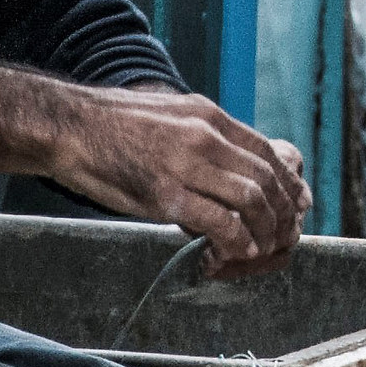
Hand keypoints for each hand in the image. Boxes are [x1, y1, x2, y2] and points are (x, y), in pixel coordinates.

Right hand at [40, 84, 311, 273]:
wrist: (69, 126)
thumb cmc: (113, 126)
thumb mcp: (170, 115)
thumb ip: (202, 136)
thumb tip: (228, 166)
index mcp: (207, 116)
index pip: (265, 151)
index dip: (287, 182)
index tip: (297, 202)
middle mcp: (203, 136)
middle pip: (265, 178)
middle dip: (282, 211)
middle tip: (284, 233)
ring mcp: (185, 164)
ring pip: (250, 200)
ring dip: (264, 229)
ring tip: (261, 247)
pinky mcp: (165, 194)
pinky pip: (219, 221)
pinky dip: (236, 240)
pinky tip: (236, 251)